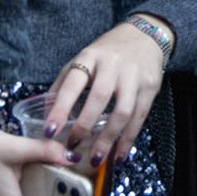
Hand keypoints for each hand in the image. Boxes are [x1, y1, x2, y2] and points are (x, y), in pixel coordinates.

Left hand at [44, 21, 170, 166]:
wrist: (146, 36)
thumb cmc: (108, 52)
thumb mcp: (84, 58)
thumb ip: (65, 83)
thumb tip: (46, 114)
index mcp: (91, 57)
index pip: (73, 83)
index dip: (60, 108)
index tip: (49, 131)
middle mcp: (113, 65)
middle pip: (99, 97)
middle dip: (85, 126)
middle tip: (72, 146)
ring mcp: (134, 76)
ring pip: (122, 111)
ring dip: (108, 139)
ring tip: (95, 159)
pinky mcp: (150, 87)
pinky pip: (139, 118)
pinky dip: (128, 140)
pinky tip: (118, 157)